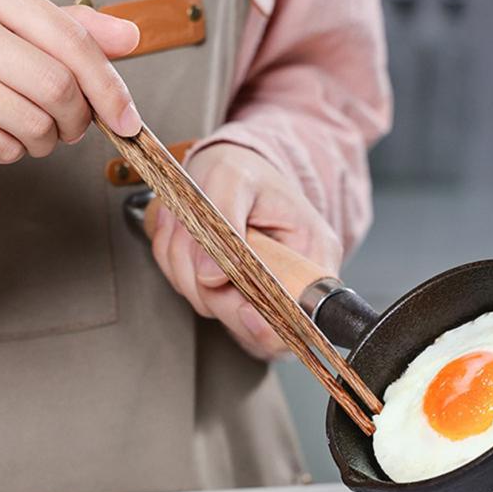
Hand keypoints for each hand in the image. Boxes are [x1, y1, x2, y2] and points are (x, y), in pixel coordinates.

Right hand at [0, 0, 141, 163]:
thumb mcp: (15, 25)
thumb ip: (73, 30)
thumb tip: (129, 36)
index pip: (71, 41)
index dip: (109, 87)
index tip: (126, 117)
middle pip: (58, 87)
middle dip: (77, 119)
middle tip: (70, 124)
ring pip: (35, 124)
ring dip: (47, 140)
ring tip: (29, 127)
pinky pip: (5, 149)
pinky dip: (15, 152)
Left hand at [146, 143, 342, 359]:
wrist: (232, 167)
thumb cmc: (242, 170)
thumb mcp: (232, 179)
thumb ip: (225, 224)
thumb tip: (212, 276)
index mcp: (313, 259)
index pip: (301, 317)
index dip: (268, 323)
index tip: (243, 306)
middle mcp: (291, 286)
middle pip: (249, 323)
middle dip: (210, 283)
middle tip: (201, 235)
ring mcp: (259, 295)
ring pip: (211, 308)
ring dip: (186, 268)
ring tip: (194, 226)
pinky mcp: (231, 297)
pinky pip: (193, 298)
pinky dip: (178, 267)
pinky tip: (190, 238)